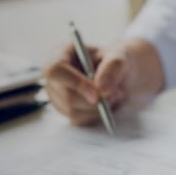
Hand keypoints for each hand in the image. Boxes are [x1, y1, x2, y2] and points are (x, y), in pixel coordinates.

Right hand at [43, 38, 164, 125]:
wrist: (121, 75)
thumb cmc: (115, 61)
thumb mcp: (119, 58)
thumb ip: (112, 69)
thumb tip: (101, 89)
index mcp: (61, 55)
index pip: (55, 70)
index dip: (75, 83)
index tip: (97, 95)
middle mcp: (54, 76)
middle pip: (66, 95)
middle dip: (94, 99)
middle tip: (115, 92)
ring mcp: (57, 95)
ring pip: (73, 111)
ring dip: (98, 107)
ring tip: (113, 94)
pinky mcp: (66, 110)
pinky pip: (79, 119)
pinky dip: (97, 114)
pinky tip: (106, 103)